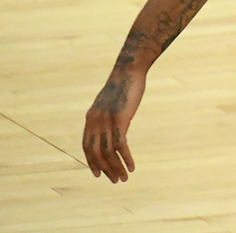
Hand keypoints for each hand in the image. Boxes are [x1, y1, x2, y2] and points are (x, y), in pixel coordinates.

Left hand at [83, 68, 144, 182]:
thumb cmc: (123, 84)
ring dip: (116, 168)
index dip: (91, 162)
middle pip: (96, 153)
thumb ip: (107, 115)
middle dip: (106, 169)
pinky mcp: (119, 120)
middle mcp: (95, 122)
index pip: (86, 147)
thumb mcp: (111, 102)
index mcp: (90, 118)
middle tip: (116, 180)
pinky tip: (132, 166)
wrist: (129, 71)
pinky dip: (125, 158)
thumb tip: (111, 124)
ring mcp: (106, 121)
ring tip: (125, 178)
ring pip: (108, 152)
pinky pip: (120, 145)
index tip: (99, 174)